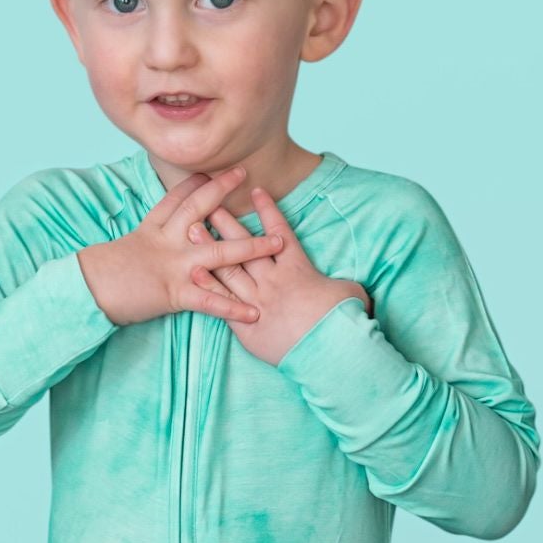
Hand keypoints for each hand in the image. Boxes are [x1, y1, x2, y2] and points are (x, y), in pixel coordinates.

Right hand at [76, 165, 284, 327]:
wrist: (88, 290)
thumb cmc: (101, 274)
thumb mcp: (124, 248)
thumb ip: (145, 241)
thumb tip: (152, 239)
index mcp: (152, 230)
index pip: (176, 198)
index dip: (195, 181)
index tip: (211, 167)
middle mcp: (167, 241)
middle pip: (200, 208)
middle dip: (223, 190)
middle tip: (244, 172)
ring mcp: (174, 265)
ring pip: (219, 251)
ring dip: (251, 247)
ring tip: (277, 243)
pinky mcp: (174, 292)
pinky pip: (210, 301)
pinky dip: (232, 308)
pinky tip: (253, 313)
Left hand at [189, 185, 370, 366]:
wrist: (329, 350)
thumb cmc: (344, 322)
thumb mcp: (351, 294)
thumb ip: (342, 284)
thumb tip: (346, 286)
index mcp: (298, 269)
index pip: (281, 232)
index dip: (268, 211)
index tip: (257, 191)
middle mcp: (274, 280)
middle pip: (245, 245)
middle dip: (226, 222)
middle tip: (209, 201)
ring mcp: (258, 301)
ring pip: (229, 269)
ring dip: (210, 248)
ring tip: (191, 229)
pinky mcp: (247, 325)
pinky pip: (224, 302)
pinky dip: (209, 287)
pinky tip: (194, 273)